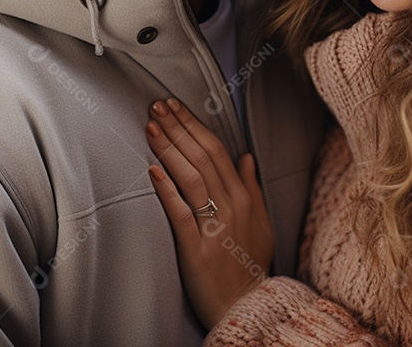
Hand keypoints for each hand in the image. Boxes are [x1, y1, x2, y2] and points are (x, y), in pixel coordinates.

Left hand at [145, 97, 272, 329]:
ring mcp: (214, 226)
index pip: (217, 151)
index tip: (175, 107)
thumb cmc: (251, 264)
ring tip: (151, 127)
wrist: (247, 305)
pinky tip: (153, 171)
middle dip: (178, 128)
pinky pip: (181, 213)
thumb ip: (252, 188)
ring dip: (169, 150)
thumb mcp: (261, 222)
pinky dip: (167, 190)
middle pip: (202, 157)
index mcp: (243, 197)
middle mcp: (231, 206)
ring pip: (191, 178)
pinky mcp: (197, 248)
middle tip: (157, 106)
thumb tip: (246, 157)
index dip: (194, 126)